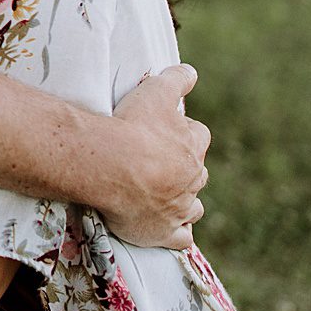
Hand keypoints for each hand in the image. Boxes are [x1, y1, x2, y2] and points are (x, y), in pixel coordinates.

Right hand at [105, 64, 210, 248]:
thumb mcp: (157, 91)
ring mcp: (180, 207)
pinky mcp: (165, 232)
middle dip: (184, 169)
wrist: (112, 165)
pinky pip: (181, 238)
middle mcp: (192, 178)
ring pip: (193, 207)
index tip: (166, 131)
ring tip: (164, 197)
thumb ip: (177, 79)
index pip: (198, 136)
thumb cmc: (133, 126)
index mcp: (192, 146)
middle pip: (197, 173)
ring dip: (184, 202)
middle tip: (157, 164)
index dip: (184, 133)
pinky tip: (169, 230)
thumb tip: (192, 71)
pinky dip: (178, 234)